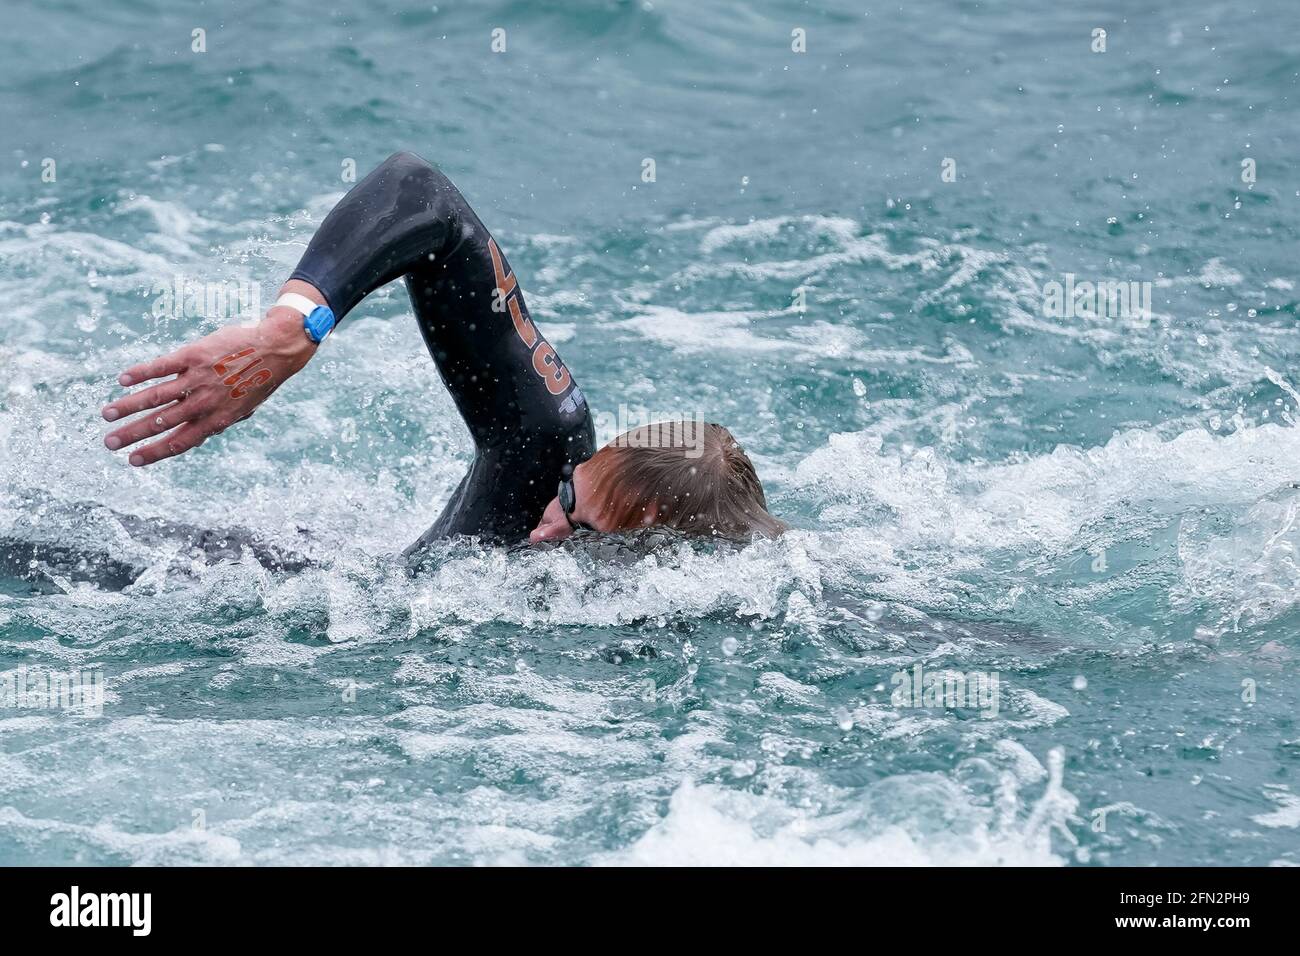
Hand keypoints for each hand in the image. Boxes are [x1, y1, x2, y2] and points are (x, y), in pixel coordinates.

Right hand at [102, 308, 317, 465]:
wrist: (275, 349)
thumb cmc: (260, 379)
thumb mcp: (244, 408)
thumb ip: (220, 421)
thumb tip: (199, 436)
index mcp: (217, 419)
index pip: (180, 442)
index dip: (155, 453)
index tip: (133, 461)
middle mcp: (205, 403)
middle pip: (161, 422)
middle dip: (132, 434)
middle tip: (108, 443)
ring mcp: (198, 379)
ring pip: (155, 396)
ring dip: (128, 406)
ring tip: (106, 414)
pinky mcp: (194, 356)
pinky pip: (162, 366)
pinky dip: (141, 373)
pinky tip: (123, 380)